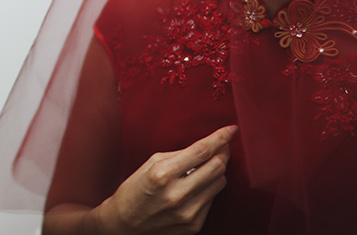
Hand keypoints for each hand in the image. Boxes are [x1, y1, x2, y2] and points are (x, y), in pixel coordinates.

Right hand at [94, 125, 235, 233]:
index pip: (201, 151)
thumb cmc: (135, 190)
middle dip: (223, 152)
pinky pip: (212, 200)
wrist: (125, 225)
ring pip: (219, 183)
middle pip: (216, 167)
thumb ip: (179, 155)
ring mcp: (188, 212)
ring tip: (205, 167)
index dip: (220, 138)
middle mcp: (177, 194)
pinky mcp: (194, 224)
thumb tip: (207, 148)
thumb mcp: (151, 164)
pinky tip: (195, 187)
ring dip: (217, 171)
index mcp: (162, 174)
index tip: (231, 130)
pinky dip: (207, 189)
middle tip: (223, 146)